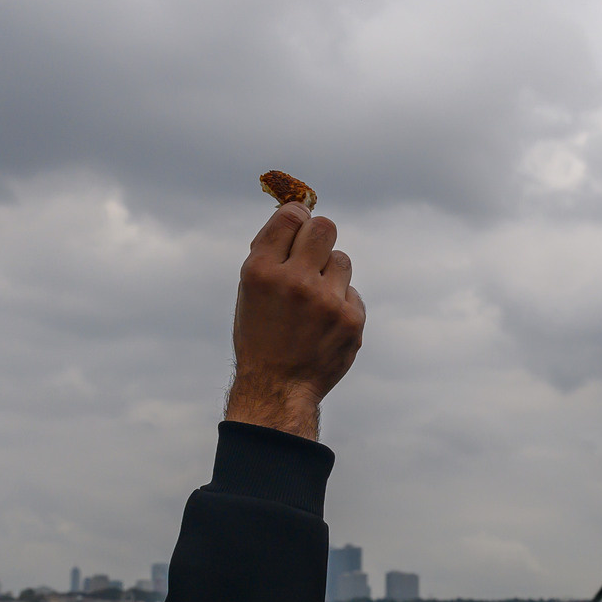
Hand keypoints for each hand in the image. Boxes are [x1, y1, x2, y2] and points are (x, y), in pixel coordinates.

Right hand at [226, 203, 363, 438]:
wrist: (278, 387)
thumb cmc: (260, 335)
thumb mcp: (250, 292)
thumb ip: (271, 254)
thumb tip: (297, 214)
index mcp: (260, 271)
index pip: (290, 216)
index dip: (297, 215)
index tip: (300, 220)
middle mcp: (293, 281)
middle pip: (324, 227)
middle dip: (319, 234)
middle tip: (314, 250)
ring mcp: (325, 301)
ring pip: (341, 260)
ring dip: (330, 273)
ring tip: (315, 299)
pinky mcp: (350, 319)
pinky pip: (351, 292)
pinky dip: (340, 303)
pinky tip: (324, 324)